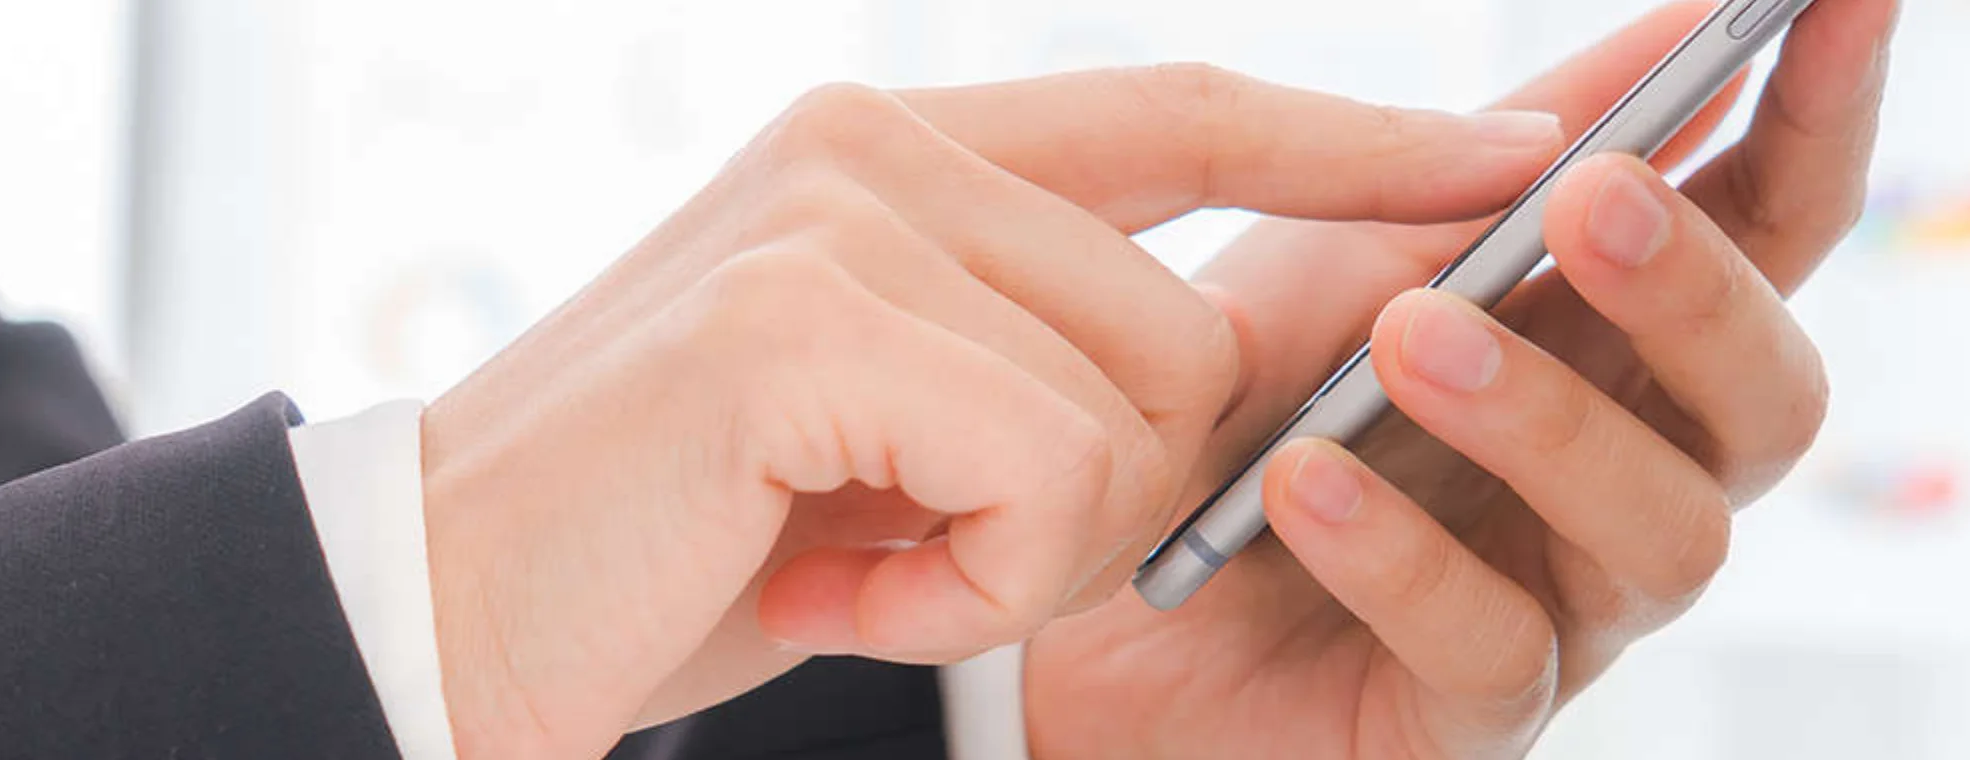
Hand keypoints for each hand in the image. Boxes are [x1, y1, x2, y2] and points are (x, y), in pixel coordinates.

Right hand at [409, 69, 1575, 756]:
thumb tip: (1251, 349)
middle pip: (1189, 322)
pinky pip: (1049, 475)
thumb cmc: (673, 542)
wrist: (441, 625)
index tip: (1527, 148)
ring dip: (1023, 556)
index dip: (1363, 135)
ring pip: (1136, 409)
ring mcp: (835, 212)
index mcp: (891, 140)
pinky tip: (829, 589)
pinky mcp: (807, 317)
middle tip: (913, 554)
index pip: (1190, 105)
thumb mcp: (887, 421)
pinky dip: (966, 589)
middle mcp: (868, 139)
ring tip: (849, 561)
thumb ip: (1037, 338)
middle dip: (1108, 498)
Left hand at [1020, 1, 1899, 755]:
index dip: (1827, 115)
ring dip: (1546, 420)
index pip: (1776, 223)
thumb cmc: (1237, 394)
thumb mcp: (1345, 235)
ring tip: (1407, 339)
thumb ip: (1501, 150)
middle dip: (1698, 293)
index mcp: (1623, 334)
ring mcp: (1567, 605)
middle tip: (1588, 200)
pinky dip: (1401, 556)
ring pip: (1667, 533)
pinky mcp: (1464, 718)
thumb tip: (1680, 26)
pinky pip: (1492, 647)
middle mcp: (1634, 471)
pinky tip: (1307, 479)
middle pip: (1771, 401)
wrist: (1071, 573)